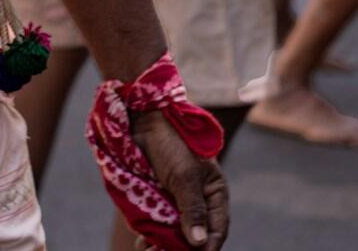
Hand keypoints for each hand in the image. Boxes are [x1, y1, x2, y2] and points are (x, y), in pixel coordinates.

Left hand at [131, 113, 228, 250]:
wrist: (141, 119)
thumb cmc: (170, 142)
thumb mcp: (184, 177)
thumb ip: (192, 210)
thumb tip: (199, 244)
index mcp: (213, 193)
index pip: (217, 228)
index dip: (209, 246)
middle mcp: (196, 200)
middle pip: (193, 235)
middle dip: (180, 248)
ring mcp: (175, 199)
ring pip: (173, 232)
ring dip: (162, 244)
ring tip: (148, 250)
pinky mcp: (156, 197)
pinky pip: (156, 222)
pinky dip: (151, 233)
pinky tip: (142, 240)